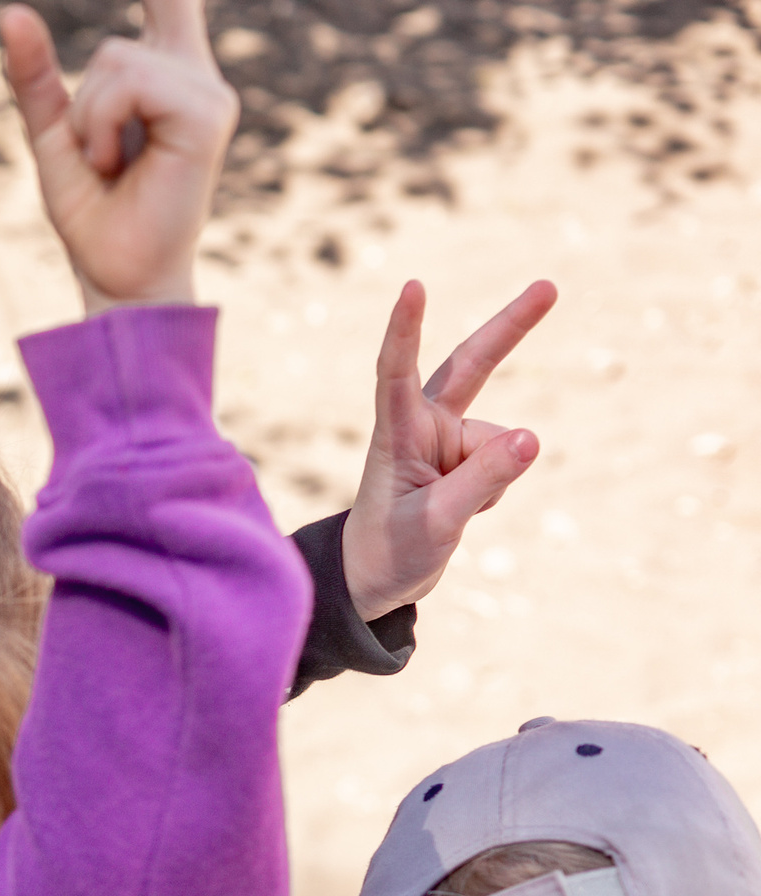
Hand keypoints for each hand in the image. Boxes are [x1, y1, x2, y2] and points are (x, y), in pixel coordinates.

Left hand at [1, 0, 238, 314]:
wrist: (117, 275)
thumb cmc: (94, 214)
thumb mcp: (54, 135)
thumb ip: (36, 76)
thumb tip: (12, 10)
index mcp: (167, 77)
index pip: (171, 1)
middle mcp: (195, 77)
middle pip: (117, 44)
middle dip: (84, 106)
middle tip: (100, 160)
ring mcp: (208, 93)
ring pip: (117, 62)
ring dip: (91, 119)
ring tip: (109, 163)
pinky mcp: (208, 113)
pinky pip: (130, 82)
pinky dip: (105, 124)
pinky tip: (119, 161)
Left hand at [342, 279, 558, 619]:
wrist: (378, 576)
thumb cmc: (390, 549)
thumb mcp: (438, 522)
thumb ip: (483, 481)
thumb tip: (533, 437)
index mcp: (397, 433)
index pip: (396, 372)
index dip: (406, 330)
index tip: (413, 286)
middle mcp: (424, 425)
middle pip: (472, 366)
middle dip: (511, 327)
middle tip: (549, 286)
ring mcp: (447, 439)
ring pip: (502, 444)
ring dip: (492, 481)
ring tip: (447, 512)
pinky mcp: (467, 457)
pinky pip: (506, 466)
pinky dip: (494, 491)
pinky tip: (461, 510)